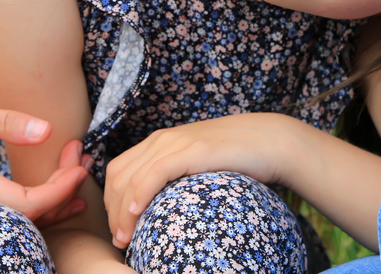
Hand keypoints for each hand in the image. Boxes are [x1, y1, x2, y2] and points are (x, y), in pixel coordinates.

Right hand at [0, 94, 89, 224]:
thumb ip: (3, 122)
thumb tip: (46, 131)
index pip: (25, 205)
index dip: (59, 190)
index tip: (79, 165)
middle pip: (28, 217)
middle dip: (63, 191)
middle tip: (83, 157)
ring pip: (18, 220)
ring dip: (53, 199)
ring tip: (79, 172)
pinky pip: (7, 215)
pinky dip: (36, 203)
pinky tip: (57, 188)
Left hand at [103, 114, 296, 248]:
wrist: (269, 141)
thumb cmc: (237, 159)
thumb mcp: (197, 166)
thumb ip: (176, 178)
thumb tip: (160, 209)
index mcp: (160, 142)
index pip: (118, 171)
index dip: (110, 202)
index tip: (119, 229)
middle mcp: (162, 139)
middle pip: (118, 176)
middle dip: (112, 212)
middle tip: (121, 240)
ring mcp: (176, 143)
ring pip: (132, 177)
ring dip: (122, 211)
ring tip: (126, 238)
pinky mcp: (193, 150)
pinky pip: (156, 172)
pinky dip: (140, 193)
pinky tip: (138, 213)